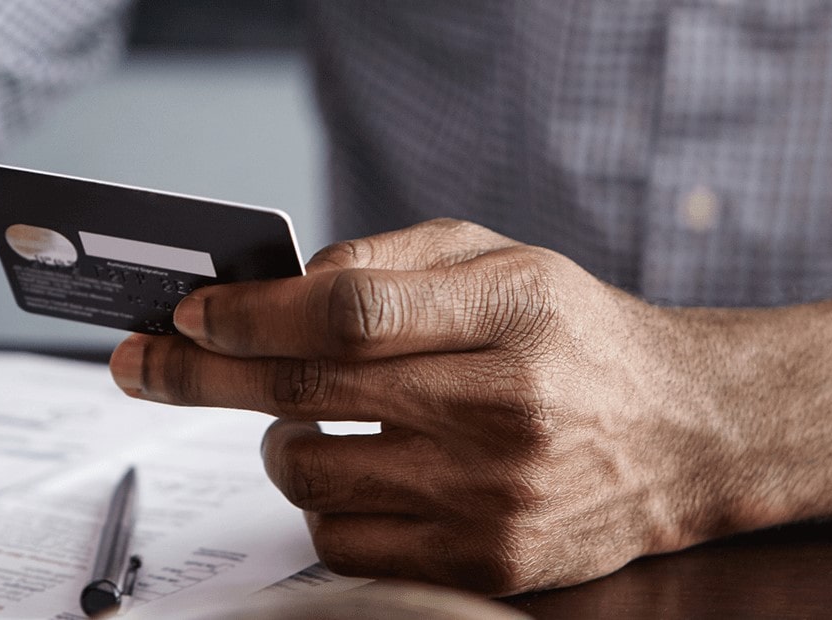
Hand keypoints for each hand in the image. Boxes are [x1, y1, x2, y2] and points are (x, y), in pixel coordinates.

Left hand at [108, 219, 751, 594]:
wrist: (686, 434)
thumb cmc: (578, 338)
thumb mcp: (505, 261)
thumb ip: (393, 260)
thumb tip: (276, 289)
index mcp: (510, 312)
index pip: (349, 311)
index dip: (252, 315)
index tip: (191, 315)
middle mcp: (504, 408)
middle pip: (308, 395)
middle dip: (204, 376)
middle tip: (146, 363)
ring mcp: (494, 497)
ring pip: (313, 477)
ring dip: (277, 444)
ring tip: (302, 421)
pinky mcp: (487, 564)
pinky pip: (345, 545)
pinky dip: (322, 507)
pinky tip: (353, 474)